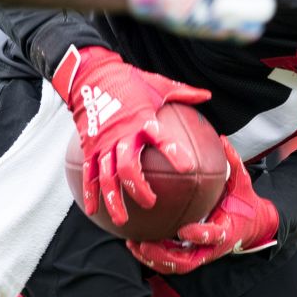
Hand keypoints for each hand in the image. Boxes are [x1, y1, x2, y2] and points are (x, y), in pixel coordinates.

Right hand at [52, 45, 210, 224]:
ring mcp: (103, 144)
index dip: (173, 152)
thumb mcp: (158, 84)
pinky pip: (88, 174)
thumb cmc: (129, 81)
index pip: (160, 138)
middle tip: (151, 203)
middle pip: (129, 167)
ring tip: (121, 221)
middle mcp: (121, 135)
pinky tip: (92, 211)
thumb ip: (183, 93)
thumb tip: (207, 96)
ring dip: (113, 200)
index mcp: (142, 120)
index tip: (187, 168)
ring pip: (106, 177)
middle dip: (139, 189)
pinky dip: (90, 193)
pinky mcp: (89, 148)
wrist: (92, 76)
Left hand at [128, 137, 277, 274]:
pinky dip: (153, 258)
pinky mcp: (193, 255)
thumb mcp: (242, 183)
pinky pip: (172, 262)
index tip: (183, 230)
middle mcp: (213, 247)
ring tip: (134, 245)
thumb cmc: (244, 202)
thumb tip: (221, 139)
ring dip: (154, 259)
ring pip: (177, 266)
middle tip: (145, 244)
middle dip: (165, 255)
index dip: (199, 235)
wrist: (252, 226)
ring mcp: (202, 254)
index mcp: (227, 230)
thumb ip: (233, 163)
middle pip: (188, 261)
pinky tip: (135, 245)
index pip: (214, 236)